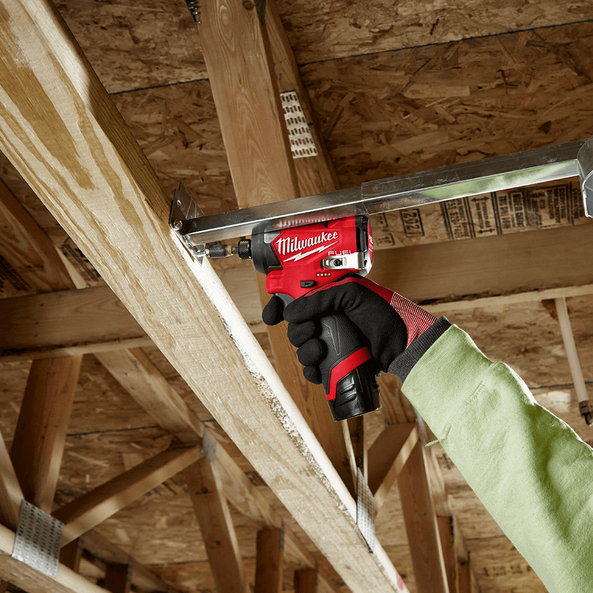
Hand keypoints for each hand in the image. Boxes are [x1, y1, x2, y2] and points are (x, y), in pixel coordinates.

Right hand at [263, 275, 445, 382]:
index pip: (293, 299)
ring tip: (320, 350)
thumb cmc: (385, 313)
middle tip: (313, 330)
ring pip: (301, 349)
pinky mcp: (336, 362)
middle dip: (298, 332)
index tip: (273, 316)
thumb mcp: (353, 294)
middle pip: (294, 327)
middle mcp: (326, 319)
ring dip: (304, 352)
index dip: (278, 306)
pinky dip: (312, 371)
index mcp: (327, 298)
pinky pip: (313, 369)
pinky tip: (320, 369)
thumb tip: (291, 312)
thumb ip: (320, 298)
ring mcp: (331, 341)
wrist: (404, 343)